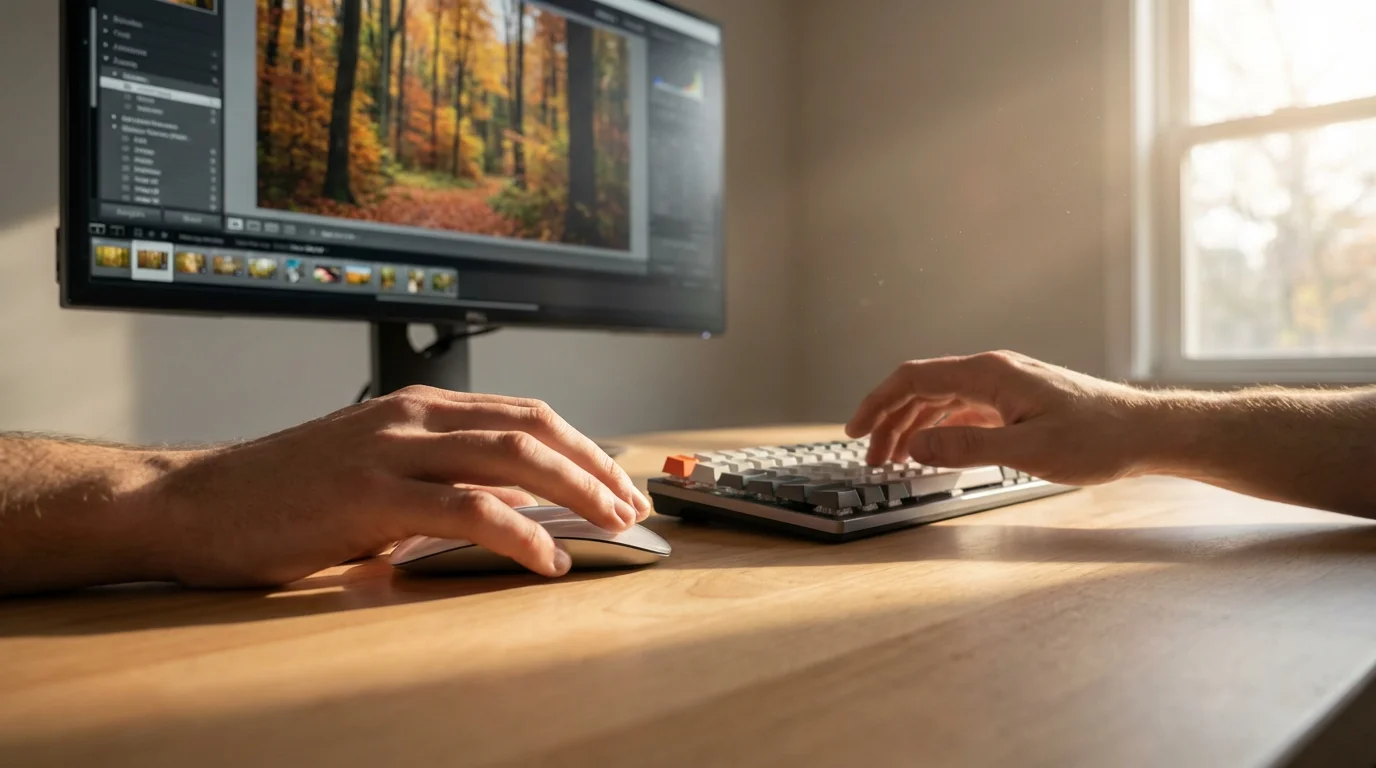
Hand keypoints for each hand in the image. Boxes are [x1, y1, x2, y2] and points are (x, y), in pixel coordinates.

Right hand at [144, 387, 651, 585]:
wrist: (199, 503)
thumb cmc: (288, 495)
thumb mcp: (377, 472)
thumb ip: (442, 478)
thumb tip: (516, 507)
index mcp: (418, 407)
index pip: (525, 414)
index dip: (583, 446)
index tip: (620, 482)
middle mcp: (413, 416)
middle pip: (533, 428)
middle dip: (595, 466)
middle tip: (633, 506)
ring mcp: (391, 450)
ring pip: (512, 458)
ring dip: (576, 492)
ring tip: (611, 526)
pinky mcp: (370, 494)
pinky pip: (466, 508)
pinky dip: (519, 533)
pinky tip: (545, 558)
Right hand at [845, 351, 1159, 484]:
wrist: (1147, 433)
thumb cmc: (1098, 439)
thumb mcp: (1028, 451)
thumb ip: (967, 448)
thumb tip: (917, 446)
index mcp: (990, 374)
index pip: (914, 378)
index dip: (878, 403)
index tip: (855, 431)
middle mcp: (994, 372)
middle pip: (922, 389)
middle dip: (890, 422)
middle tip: (871, 458)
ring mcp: (1006, 386)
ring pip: (942, 401)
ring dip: (913, 428)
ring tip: (894, 460)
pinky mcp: (1018, 403)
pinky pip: (964, 411)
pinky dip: (940, 430)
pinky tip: (935, 452)